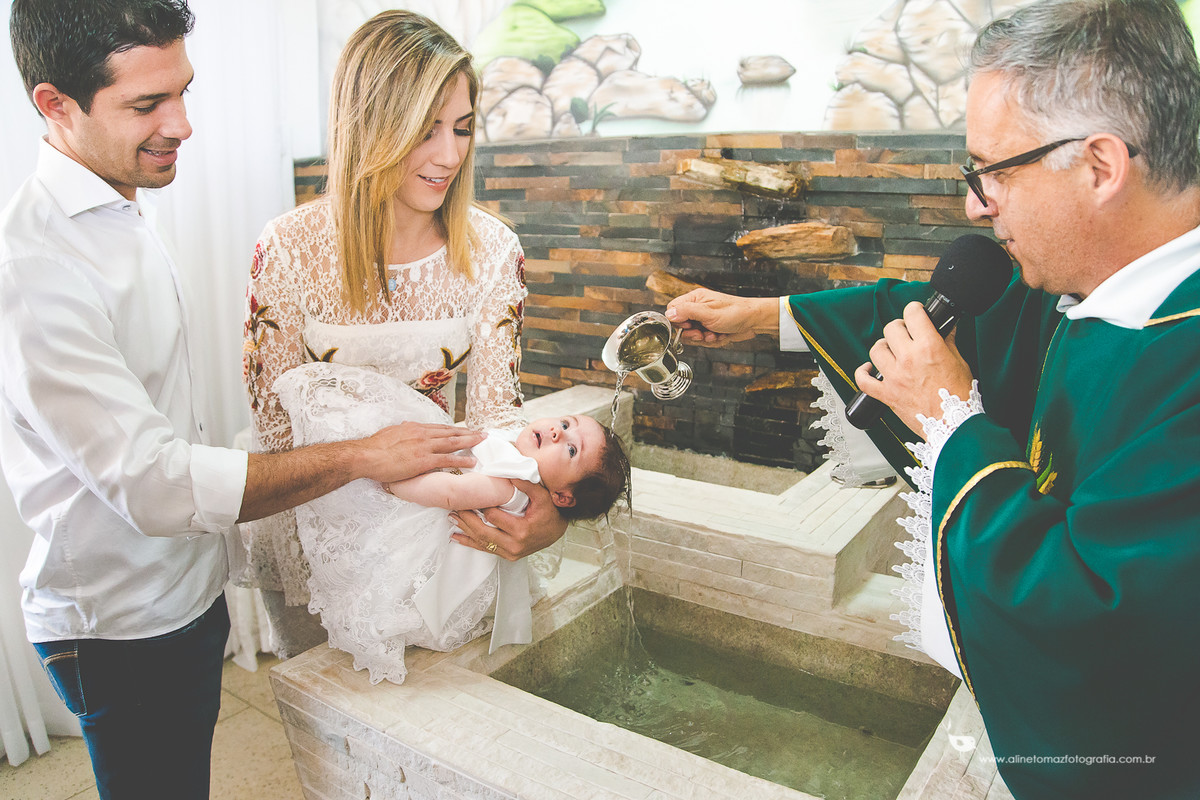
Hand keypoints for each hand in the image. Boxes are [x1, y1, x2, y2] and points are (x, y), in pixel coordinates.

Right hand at [358, 422, 483, 483]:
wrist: (366, 456)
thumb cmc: (373, 447)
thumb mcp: (389, 433)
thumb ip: (400, 431)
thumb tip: (404, 426)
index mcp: (414, 428)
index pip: (439, 428)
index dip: (454, 429)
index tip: (464, 430)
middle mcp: (422, 434)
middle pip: (450, 432)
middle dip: (468, 433)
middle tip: (482, 433)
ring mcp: (425, 446)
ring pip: (453, 442)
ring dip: (470, 442)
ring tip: (482, 442)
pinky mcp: (424, 460)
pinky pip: (448, 459)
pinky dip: (461, 460)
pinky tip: (471, 462)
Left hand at [449, 480, 567, 559]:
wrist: (556, 531)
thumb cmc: (549, 513)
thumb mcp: (542, 496)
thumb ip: (526, 485)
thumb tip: (510, 474)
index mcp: (521, 530)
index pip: (494, 517)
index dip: (481, 506)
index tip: (472, 496)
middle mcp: (514, 545)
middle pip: (483, 531)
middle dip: (467, 519)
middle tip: (455, 508)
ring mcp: (510, 552)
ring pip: (481, 542)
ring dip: (465, 530)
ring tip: (452, 519)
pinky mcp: (507, 556)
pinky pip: (485, 549)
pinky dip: (470, 543)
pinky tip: (457, 537)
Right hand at [665, 288, 777, 345]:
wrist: (754, 321)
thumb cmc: (736, 312)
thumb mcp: (708, 312)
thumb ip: (687, 312)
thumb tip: (669, 314)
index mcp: (695, 299)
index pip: (673, 310)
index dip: (677, 321)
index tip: (687, 326)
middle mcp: (698, 308)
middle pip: (682, 326)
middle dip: (692, 333)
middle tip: (701, 334)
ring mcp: (704, 319)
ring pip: (692, 335)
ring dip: (703, 338)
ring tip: (714, 334)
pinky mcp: (710, 329)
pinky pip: (703, 340)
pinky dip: (712, 341)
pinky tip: (720, 336)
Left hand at [853, 301, 973, 434]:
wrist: (954, 425)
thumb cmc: (960, 396)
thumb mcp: (959, 361)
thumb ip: (948, 341)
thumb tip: (945, 327)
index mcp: (928, 347)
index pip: (913, 314)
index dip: (914, 310)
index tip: (916, 313)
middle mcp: (908, 359)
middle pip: (891, 328)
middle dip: (900, 328)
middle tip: (907, 334)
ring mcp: (894, 377)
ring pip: (876, 349)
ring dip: (883, 347)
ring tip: (891, 350)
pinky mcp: (886, 394)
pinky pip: (863, 380)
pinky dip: (863, 373)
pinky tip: (869, 368)